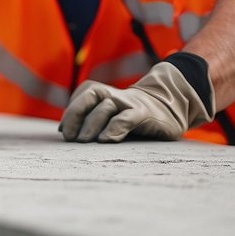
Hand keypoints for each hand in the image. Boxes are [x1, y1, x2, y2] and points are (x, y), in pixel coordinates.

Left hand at [59, 61, 213, 142]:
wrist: (171, 109)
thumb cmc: (133, 118)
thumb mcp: (111, 116)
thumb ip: (89, 120)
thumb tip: (62, 132)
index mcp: (104, 94)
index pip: (82, 95)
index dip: (71, 113)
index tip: (65, 133)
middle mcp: (115, 95)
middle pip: (91, 94)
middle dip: (76, 113)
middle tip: (70, 137)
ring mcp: (130, 103)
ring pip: (107, 106)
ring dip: (92, 124)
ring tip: (84, 142)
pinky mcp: (145, 114)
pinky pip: (127, 118)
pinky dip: (115, 128)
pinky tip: (107, 140)